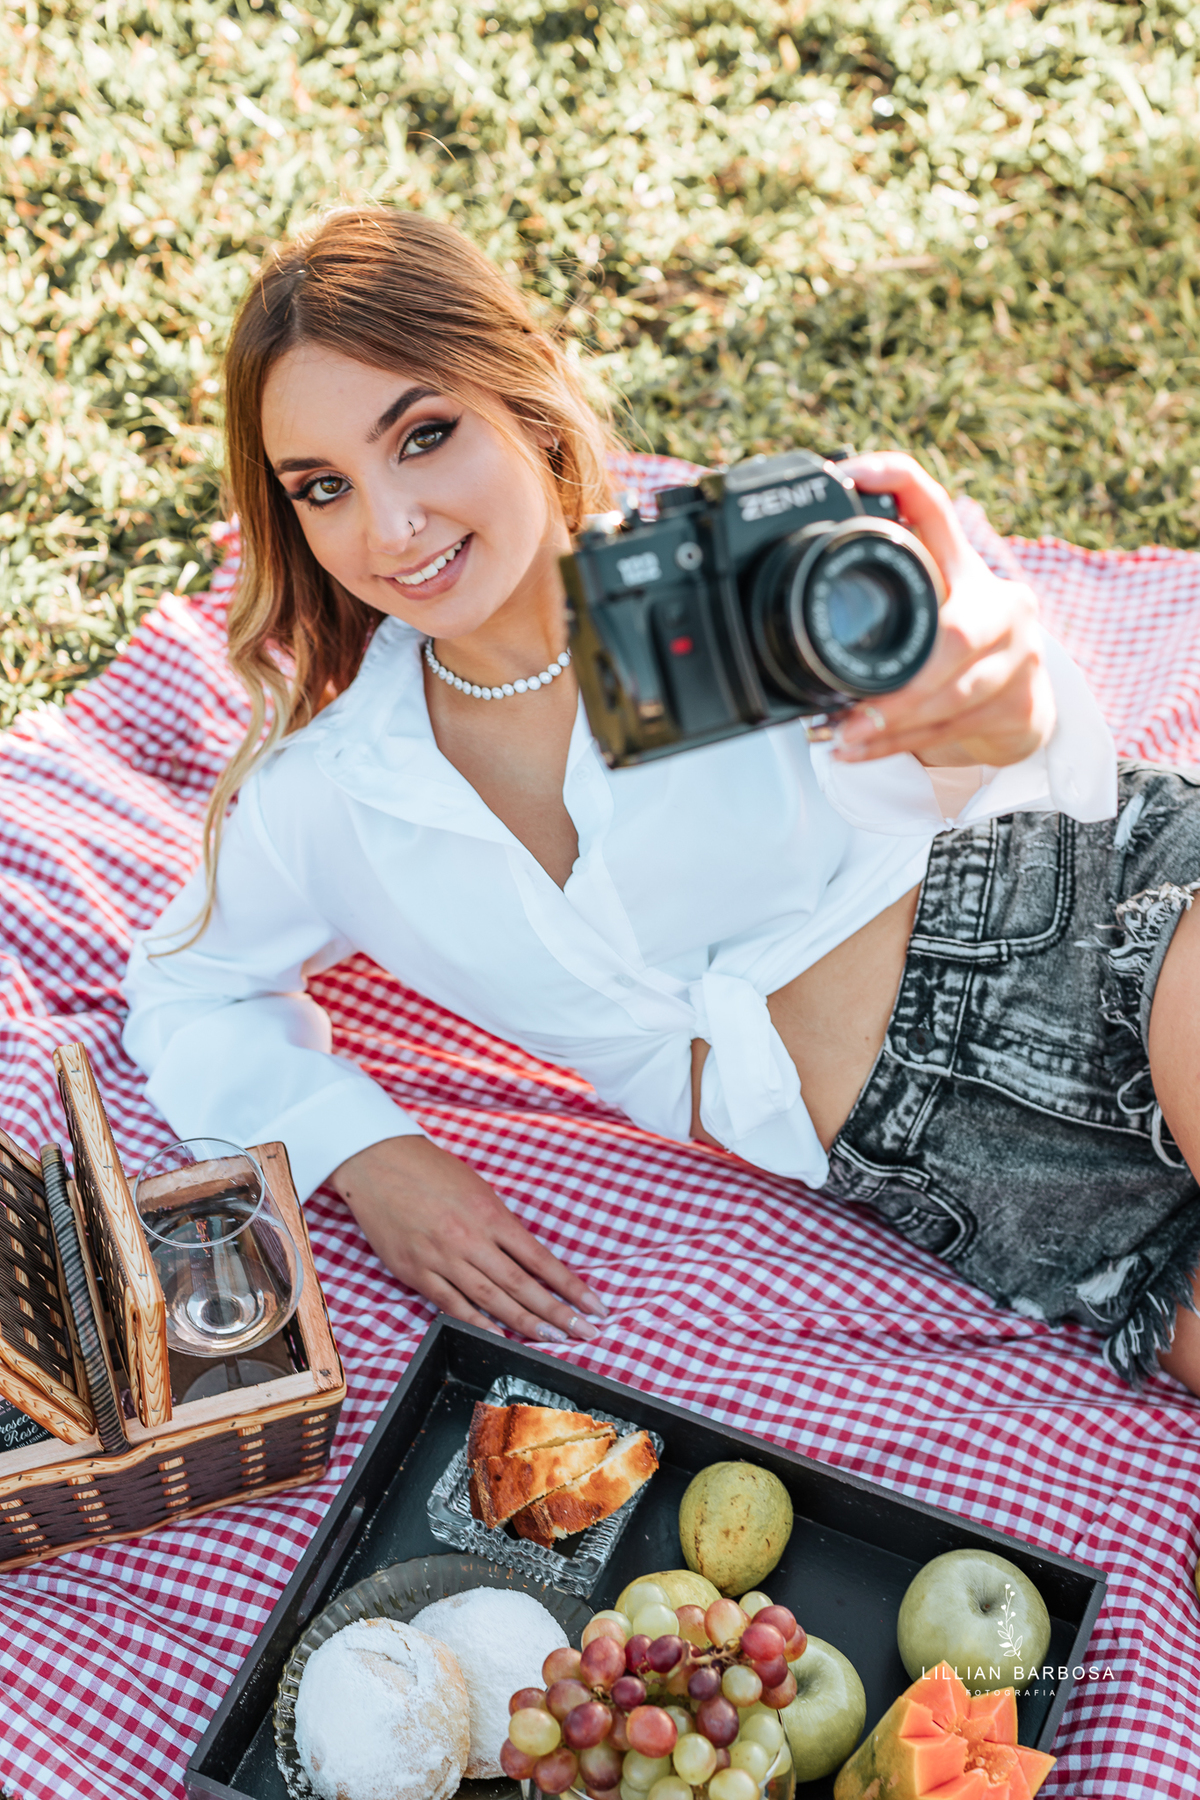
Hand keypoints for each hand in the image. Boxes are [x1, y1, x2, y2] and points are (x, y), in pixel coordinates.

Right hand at [329, 1135, 607, 1342]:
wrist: (377, 1163)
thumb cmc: (430, 1170)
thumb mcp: (478, 1188)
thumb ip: (501, 1225)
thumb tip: (528, 1260)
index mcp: (490, 1214)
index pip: (540, 1259)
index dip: (570, 1287)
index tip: (594, 1306)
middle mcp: (470, 1239)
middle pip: (521, 1286)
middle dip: (557, 1314)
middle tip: (586, 1333)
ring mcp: (442, 1258)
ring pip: (491, 1301)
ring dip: (525, 1324)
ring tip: (553, 1341)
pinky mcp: (416, 1272)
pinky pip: (452, 1306)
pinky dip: (478, 1324)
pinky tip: (500, 1339)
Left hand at [831, 453, 1055, 768]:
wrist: (1019, 708)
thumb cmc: (956, 653)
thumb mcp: (927, 610)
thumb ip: (884, 592)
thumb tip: (795, 569)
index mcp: (966, 566)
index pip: (933, 507)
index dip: (895, 479)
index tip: (848, 473)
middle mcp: (1002, 601)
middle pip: (955, 634)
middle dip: (898, 682)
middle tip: (844, 709)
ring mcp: (1021, 654)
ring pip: (953, 692)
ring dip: (892, 721)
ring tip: (844, 736)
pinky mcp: (1025, 702)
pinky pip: (954, 727)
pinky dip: (901, 743)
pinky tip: (865, 750)